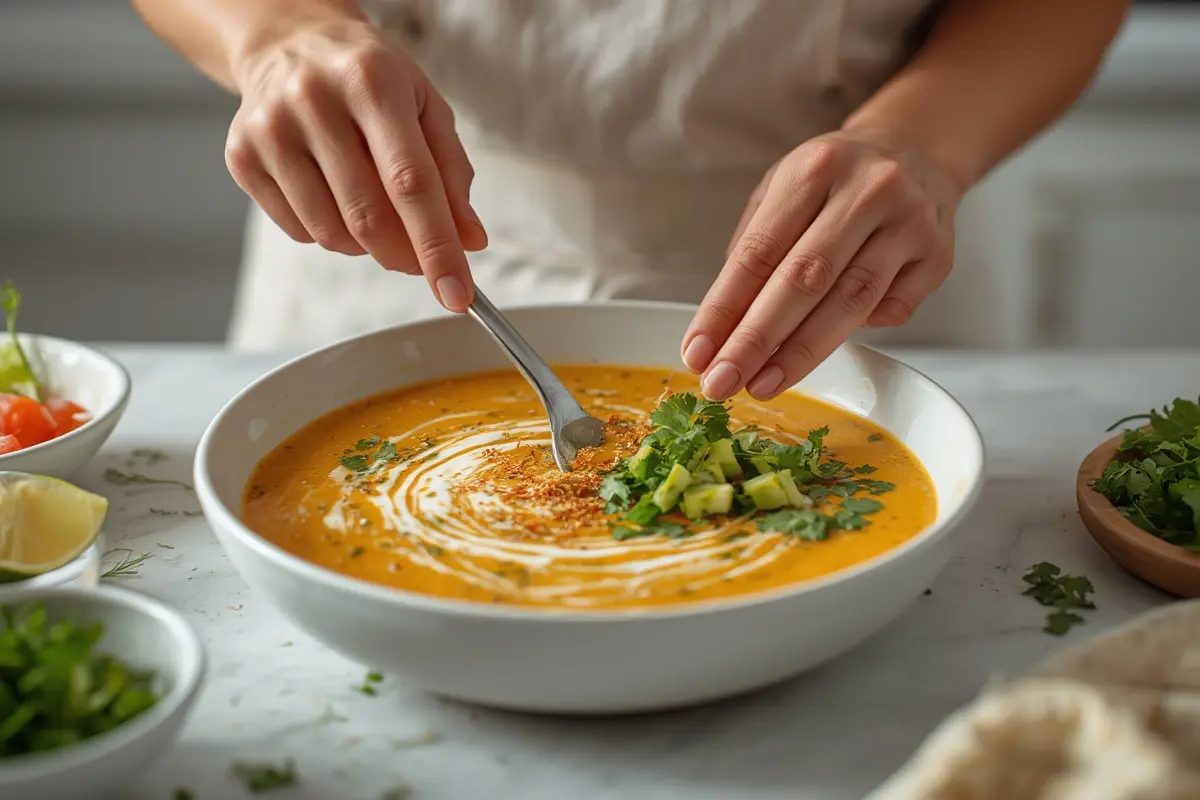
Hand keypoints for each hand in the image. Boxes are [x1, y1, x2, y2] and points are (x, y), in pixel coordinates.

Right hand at [224, 18, 485, 311]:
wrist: (290, 42)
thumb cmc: (369, 79)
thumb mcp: (425, 107)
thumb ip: (452, 174)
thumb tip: (470, 240)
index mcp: (371, 81)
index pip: (411, 183)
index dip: (437, 247)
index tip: (456, 294)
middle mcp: (313, 100)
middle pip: (368, 217)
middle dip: (404, 256)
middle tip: (420, 262)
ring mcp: (270, 129)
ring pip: (331, 233)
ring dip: (366, 245)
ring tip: (373, 208)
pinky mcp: (241, 155)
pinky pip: (299, 230)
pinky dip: (330, 233)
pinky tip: (334, 195)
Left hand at [681, 130, 960, 400]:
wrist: (917, 149)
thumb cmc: (835, 180)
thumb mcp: (783, 188)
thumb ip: (753, 249)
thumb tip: (720, 327)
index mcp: (815, 168)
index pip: (759, 252)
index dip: (723, 308)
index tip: (697, 352)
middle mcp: (868, 191)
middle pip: (804, 280)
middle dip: (755, 340)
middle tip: (721, 382)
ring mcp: (910, 223)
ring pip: (850, 302)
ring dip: (800, 353)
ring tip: (761, 385)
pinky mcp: (938, 256)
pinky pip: (892, 310)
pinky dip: (856, 333)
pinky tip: (823, 347)